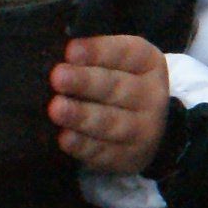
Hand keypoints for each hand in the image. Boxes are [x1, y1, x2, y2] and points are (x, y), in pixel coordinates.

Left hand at [53, 36, 169, 174]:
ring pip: (111, 122)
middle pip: (117, 88)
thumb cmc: (119, 85)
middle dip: (85, 82)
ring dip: (82, 116)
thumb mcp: (118, 63)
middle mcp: (151, 96)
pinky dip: (83, 146)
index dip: (98, 51)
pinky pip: (103, 152)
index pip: (126, 53)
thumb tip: (57, 52)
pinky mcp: (127, 157)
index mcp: (148, 63)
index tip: (70, 50)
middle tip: (57, 77)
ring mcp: (143, 130)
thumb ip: (92, 56)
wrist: (145, 130)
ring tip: (56, 108)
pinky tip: (64, 138)